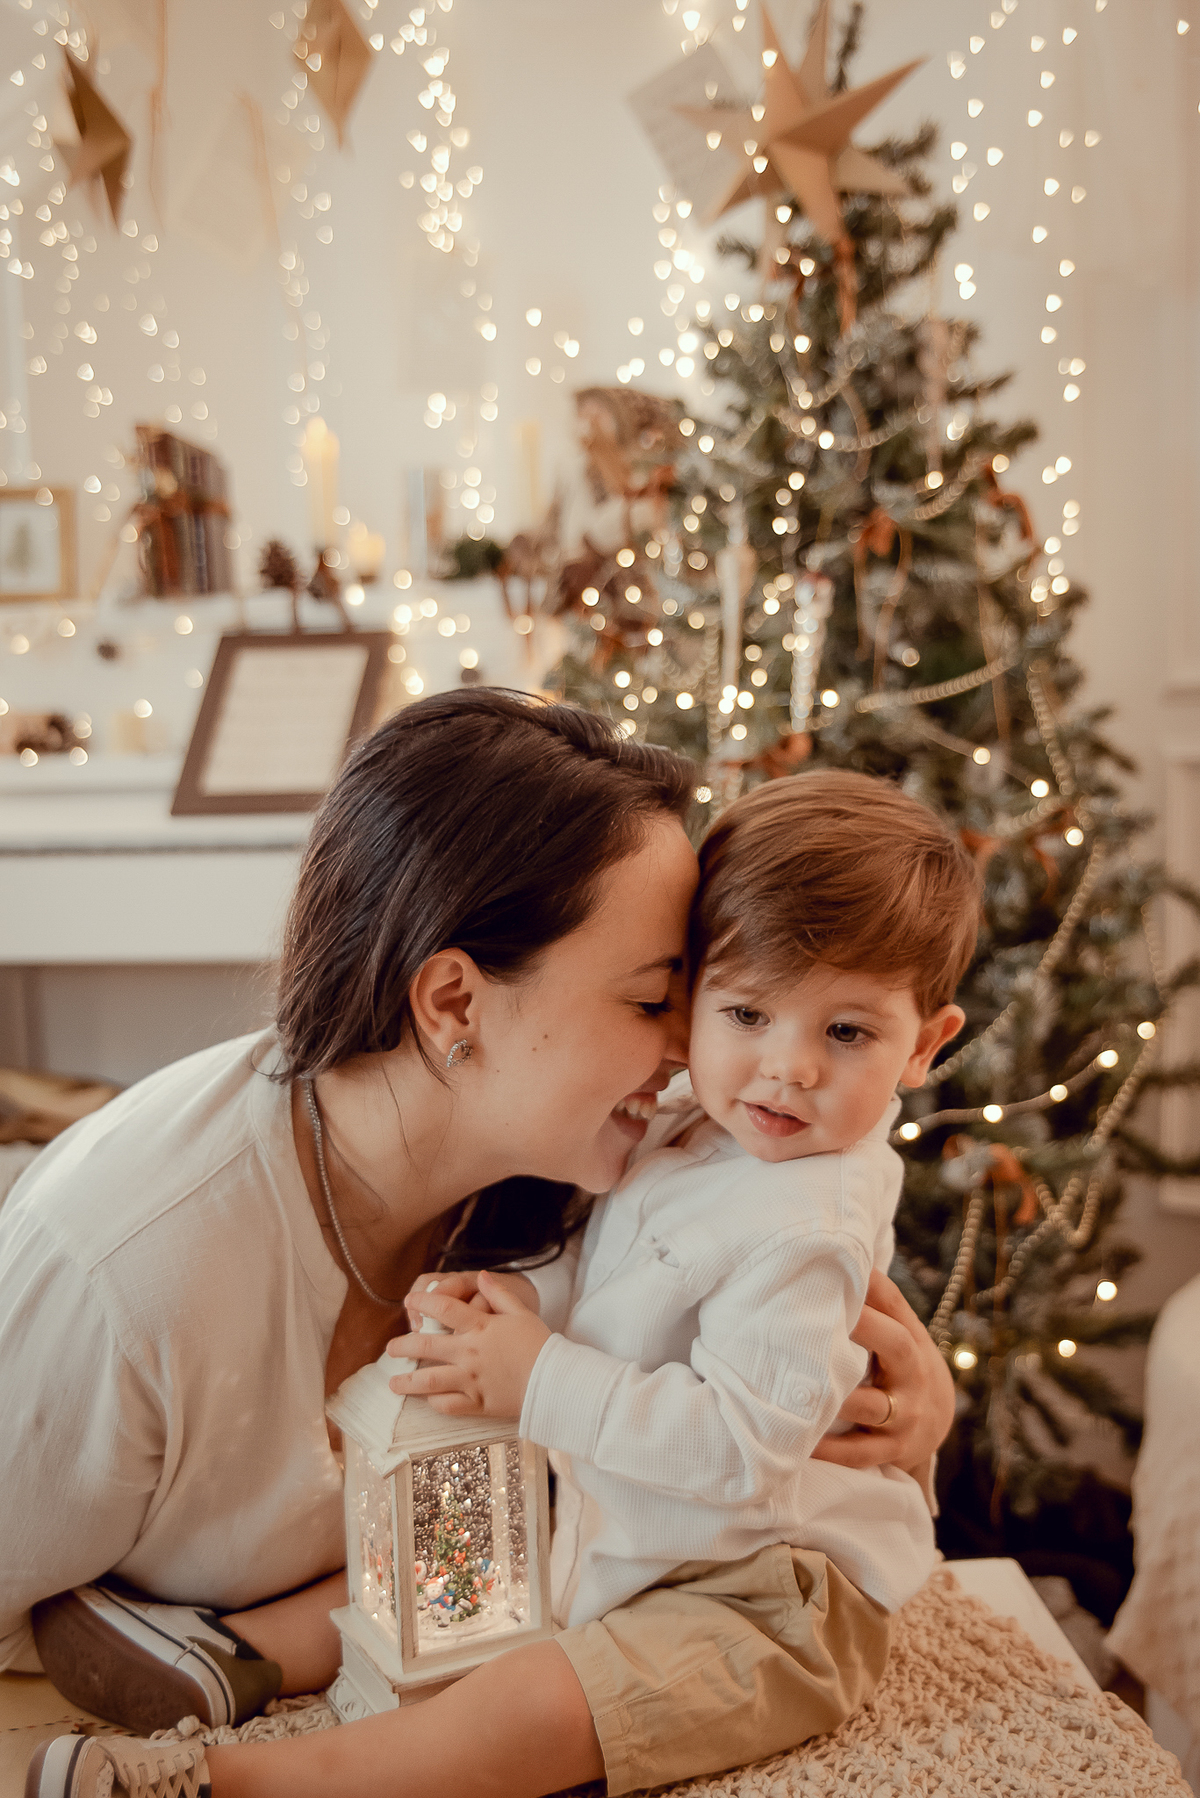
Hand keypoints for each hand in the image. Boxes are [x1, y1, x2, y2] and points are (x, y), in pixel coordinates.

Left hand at [388, 1271, 549, 1417]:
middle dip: (403, 1346)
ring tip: (394, 1383)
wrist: (555, 1381)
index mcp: (480, 1327)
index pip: (443, 1309)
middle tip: (390, 1348)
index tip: (410, 1300)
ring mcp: (470, 1381)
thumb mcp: (521, 1313)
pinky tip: (427, 1399)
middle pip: (425, 1347)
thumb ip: (498, 1294)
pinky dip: (434, 1402)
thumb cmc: (540, 1344)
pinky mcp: (477, 1403)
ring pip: (429, 1381)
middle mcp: (469, 1353)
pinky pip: (448, 1405)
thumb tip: (481, 1275)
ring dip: (407, 1382)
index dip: (423, 1301)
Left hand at [812, 1269, 955, 1475]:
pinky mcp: (892, 1450)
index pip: (895, 1305)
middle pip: (895, 1345)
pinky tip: (801, 1442)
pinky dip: (830, 1450)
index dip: (873, 1287)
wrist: (936, 1422)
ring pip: (870, 1405)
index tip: (844, 1270)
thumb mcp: (900, 1331)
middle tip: (827, 1315)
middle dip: (865, 1328)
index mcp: (910, 1339)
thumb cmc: (902, 1364)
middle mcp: (913, 1375)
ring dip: (838, 1396)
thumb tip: (847, 1256)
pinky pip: (858, 1452)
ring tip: (801, 1385)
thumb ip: (877, 1301)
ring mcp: (904, 1415)